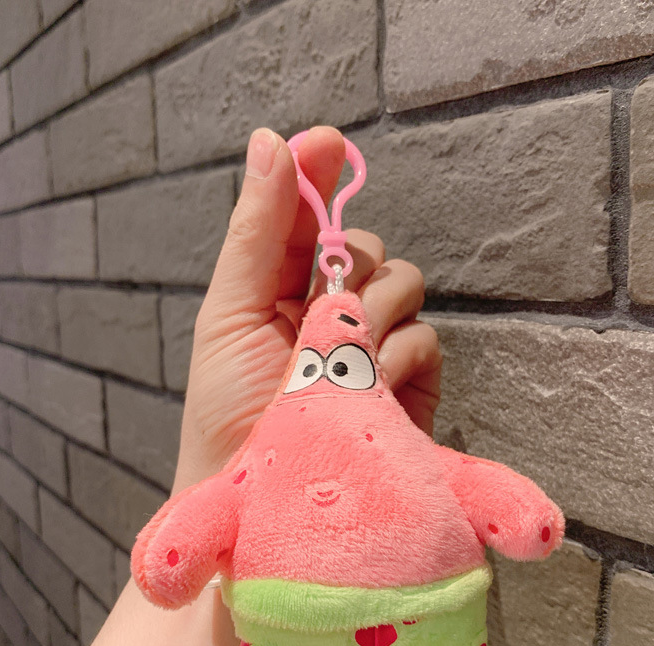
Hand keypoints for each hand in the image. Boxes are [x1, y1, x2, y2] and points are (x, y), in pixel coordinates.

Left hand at [173, 126, 441, 493]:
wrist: (264, 498)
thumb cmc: (229, 411)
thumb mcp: (231, 313)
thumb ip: (257, 231)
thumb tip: (271, 140)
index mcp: (281, 289)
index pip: (310, 217)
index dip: (319, 174)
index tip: (330, 142)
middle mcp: (332, 311)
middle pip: (369, 246)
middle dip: (350, 267)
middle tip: (319, 312)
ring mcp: (374, 347)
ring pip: (403, 285)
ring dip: (371, 316)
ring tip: (341, 364)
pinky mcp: (409, 384)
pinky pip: (423, 338)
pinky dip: (396, 359)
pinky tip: (370, 390)